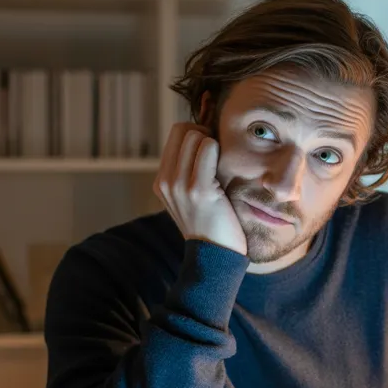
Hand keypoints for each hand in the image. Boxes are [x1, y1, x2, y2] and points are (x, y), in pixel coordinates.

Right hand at [153, 122, 246, 254]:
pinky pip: (208, 148)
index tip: (212, 150)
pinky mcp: (199, 189)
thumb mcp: (190, 198)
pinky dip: (219, 150)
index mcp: (161, 181)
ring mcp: (179, 185)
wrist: (215, 256)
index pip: (176, 133)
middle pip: (183, 130)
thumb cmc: (212, 223)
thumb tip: (204, 139)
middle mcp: (165, 181)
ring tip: (221, 164)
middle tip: (219, 154)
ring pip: (194, 136)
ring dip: (213, 143)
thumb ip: (188, 173)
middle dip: (205, 134)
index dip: (197, 133)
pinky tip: (225, 169)